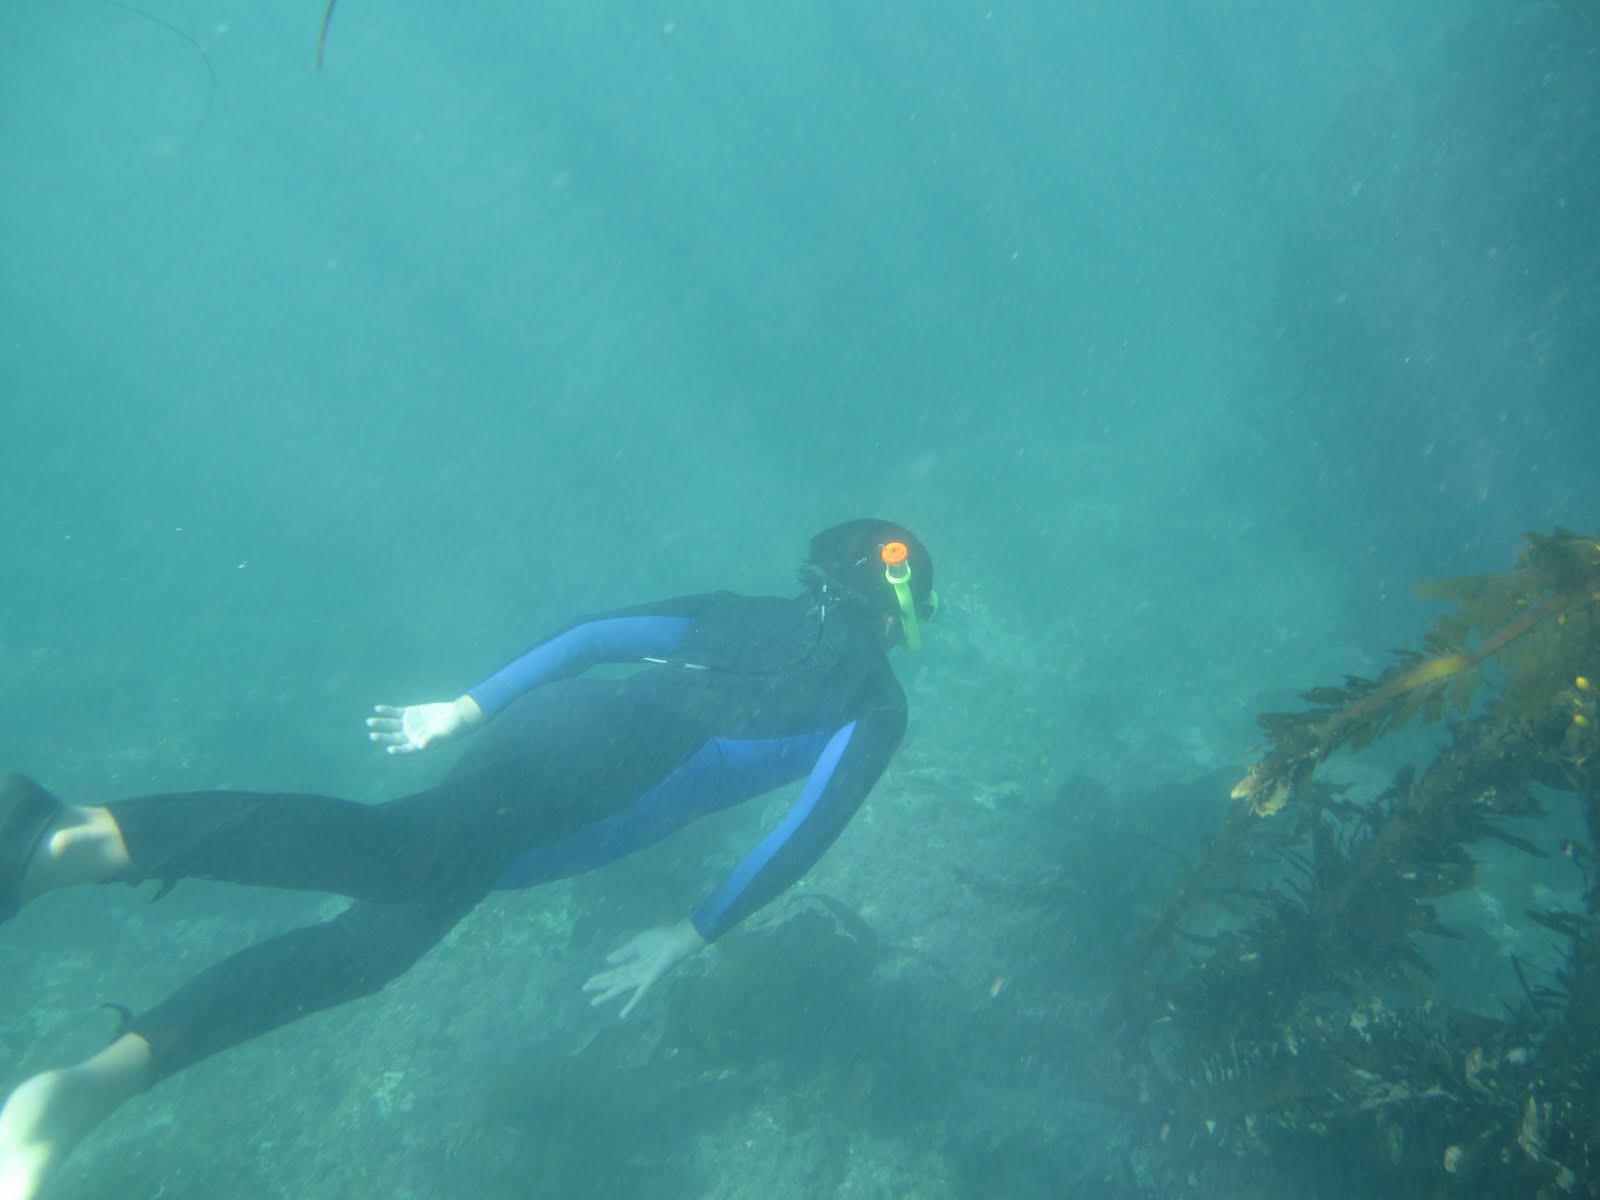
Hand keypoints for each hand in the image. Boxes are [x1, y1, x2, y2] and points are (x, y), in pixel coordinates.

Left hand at [365, 695, 482, 753]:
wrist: (455, 714)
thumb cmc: (452, 728)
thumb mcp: (443, 734)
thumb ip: (432, 739)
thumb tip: (421, 745)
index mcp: (418, 745)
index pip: (405, 750)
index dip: (398, 750)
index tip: (390, 749)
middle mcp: (410, 736)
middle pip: (394, 737)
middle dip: (383, 737)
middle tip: (372, 736)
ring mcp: (408, 724)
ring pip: (391, 725)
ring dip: (381, 723)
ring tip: (369, 721)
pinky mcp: (408, 713)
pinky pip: (395, 712)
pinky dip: (386, 711)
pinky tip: (377, 709)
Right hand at [582, 919, 706, 1018]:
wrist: (677, 939)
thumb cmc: (661, 939)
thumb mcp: (638, 943)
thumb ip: (624, 952)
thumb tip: (608, 960)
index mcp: (635, 963)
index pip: (615, 972)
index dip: (602, 977)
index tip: (588, 982)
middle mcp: (638, 973)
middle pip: (615, 981)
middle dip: (600, 986)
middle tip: (585, 992)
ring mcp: (643, 978)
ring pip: (621, 988)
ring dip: (607, 994)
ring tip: (594, 1001)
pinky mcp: (650, 981)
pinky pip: (639, 995)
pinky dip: (631, 1005)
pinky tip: (622, 1014)